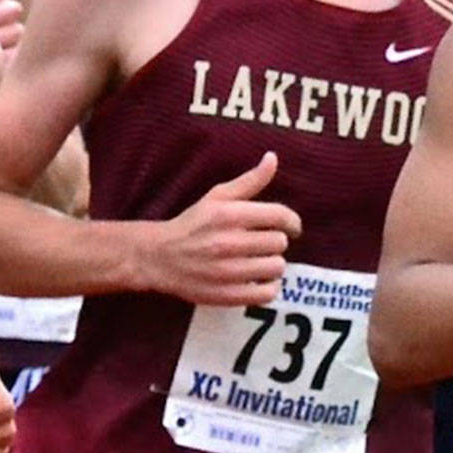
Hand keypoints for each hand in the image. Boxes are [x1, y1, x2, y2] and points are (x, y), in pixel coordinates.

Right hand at [147, 150, 299, 305]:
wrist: (160, 257)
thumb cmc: (192, 225)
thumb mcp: (217, 197)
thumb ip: (249, 181)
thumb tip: (273, 158)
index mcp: (229, 215)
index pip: (280, 216)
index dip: (292, 222)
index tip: (291, 227)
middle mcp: (228, 242)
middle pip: (279, 242)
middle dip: (275, 242)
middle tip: (263, 244)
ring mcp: (227, 272)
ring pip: (276, 267)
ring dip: (273, 264)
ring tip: (261, 262)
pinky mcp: (227, 295)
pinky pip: (267, 294)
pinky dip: (269, 288)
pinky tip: (259, 281)